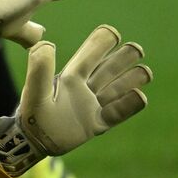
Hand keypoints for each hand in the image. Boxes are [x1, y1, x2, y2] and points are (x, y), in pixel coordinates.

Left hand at [0, 25, 151, 175]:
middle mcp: (84, 88)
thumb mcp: (35, 91)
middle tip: (137, 49)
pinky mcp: (96, 124)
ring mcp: (92, 106)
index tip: (113, 33)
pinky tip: (140, 96)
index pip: (90, 54)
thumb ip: (39, 69)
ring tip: (146, 72)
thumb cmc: (31, 115)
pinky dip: (128, 105)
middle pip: (109, 69)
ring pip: (117, 88)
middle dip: (123, 58)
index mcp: (71, 77)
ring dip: (131, 79)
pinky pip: (117, 114)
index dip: (102, 42)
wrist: (32, 143)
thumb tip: (47, 43)